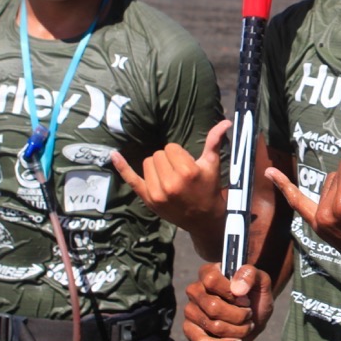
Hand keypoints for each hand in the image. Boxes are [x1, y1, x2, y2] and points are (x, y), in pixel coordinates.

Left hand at [112, 119, 228, 232]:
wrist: (203, 219)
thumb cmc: (209, 188)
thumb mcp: (212, 165)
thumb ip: (215, 141)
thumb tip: (226, 121)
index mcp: (187, 172)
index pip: (171, 148)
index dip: (179, 154)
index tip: (187, 165)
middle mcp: (170, 183)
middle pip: (158, 154)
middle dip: (168, 160)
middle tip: (179, 172)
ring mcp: (157, 193)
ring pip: (147, 163)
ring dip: (156, 167)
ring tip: (169, 177)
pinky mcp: (148, 199)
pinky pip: (131, 179)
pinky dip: (122, 167)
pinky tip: (114, 155)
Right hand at [182, 262, 273, 340]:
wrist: (254, 315)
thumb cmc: (255, 295)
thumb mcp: (261, 280)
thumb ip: (251, 275)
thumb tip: (237, 289)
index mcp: (208, 272)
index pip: (211, 280)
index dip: (231, 293)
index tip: (246, 300)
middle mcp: (195, 290)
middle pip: (213, 307)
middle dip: (238, 315)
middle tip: (249, 314)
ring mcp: (191, 311)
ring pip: (212, 326)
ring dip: (237, 330)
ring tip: (246, 326)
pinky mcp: (191, 331)